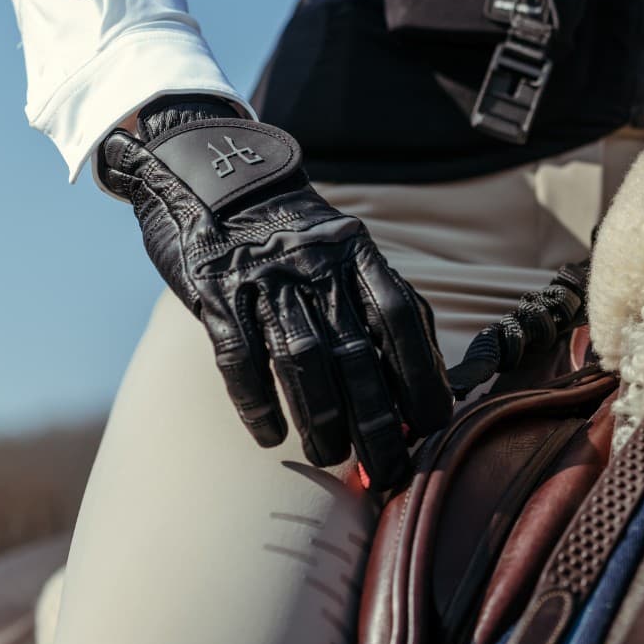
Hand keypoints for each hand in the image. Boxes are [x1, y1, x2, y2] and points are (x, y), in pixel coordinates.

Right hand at [99, 100, 451, 489]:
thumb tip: (425, 376)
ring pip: (302, 360)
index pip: (398, 317)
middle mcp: (314, 263)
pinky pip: (240, 357)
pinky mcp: (215, 290)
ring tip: (332, 459)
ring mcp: (263, 276)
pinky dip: (257, 403)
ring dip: (322, 420)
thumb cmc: (291, 233)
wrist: (210, 173)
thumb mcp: (342, 249)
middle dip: (376, 422)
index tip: (433, 423)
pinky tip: (272, 436)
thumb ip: (379, 302)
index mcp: (354, 252)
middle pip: (355, 352)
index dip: (421, 374)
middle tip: (388, 470)